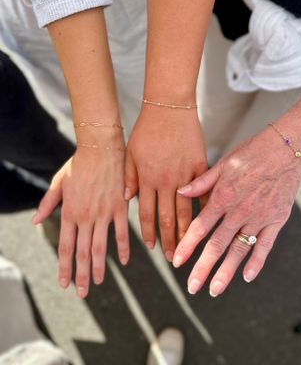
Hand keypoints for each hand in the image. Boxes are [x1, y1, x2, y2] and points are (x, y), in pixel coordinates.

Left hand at [32, 132, 128, 297]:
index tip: (65, 283)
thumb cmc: (79, 164)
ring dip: (100, 267)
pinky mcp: (119, 207)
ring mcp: (104, 213)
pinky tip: (125, 261)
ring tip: (98, 282)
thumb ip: (48, 203)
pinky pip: (122, 232)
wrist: (101, 148)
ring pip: (101, 246)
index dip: (64, 267)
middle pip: (82, 252)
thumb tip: (35, 221)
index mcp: (69, 211)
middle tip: (82, 293)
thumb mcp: (59, 182)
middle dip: (81, 275)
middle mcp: (86, 216)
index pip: (65, 246)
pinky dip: (124, 248)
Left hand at [125, 105, 207, 260]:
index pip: (146, 213)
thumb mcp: (130, 152)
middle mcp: (166, 180)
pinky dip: (205, 206)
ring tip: (190, 245)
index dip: (149, 232)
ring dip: (187, 230)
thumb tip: (127, 199)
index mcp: (146, 178)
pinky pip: (204, 190)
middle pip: (167, 217)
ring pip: (186, 209)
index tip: (153, 247)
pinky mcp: (200, 165)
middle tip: (174, 257)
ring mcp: (184, 174)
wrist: (169, 106)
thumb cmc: (146, 129)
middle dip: (170, 239)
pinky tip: (209, 219)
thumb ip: (129, 177)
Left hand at [173, 126, 300, 296]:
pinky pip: (265, 246)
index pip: (200, 227)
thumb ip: (201, 182)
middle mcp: (238, 212)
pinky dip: (257, 262)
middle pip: (217, 245)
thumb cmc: (252, 153)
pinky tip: (247, 277)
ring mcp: (258, 218)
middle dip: (202, 268)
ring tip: (215, 290)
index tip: (176, 261)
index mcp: (222, 197)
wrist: (285, 151)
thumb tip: (180, 192)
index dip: (187, 246)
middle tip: (191, 286)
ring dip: (226, 272)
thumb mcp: (222, 164)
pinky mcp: (275, 221)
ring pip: (239, 250)